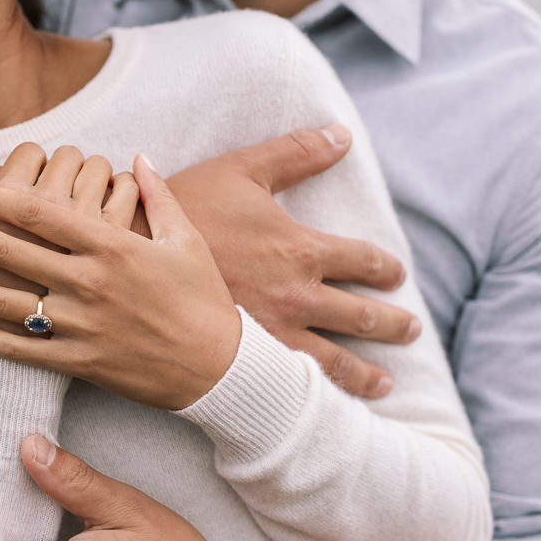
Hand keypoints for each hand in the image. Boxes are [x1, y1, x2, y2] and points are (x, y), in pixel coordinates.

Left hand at [0, 156, 243, 409]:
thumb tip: (135, 157)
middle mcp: (91, 284)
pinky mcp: (80, 362)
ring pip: (5, 302)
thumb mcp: (187, 240)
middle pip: (10, 252)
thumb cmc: (205, 299)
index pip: (39, 213)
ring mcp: (82, 326)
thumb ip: (157, 194)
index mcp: (113, 246)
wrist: (220, 368)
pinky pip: (21, 349)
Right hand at [166, 127, 421, 398]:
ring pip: (335, 363)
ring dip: (366, 374)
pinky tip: (327, 404)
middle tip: (409, 330)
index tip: (395, 275)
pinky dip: (320, 398)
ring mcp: (273, 336)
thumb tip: (341, 135)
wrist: (131, 258)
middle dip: (390, 325)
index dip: (383, 267)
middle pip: (361, 317)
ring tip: (385, 383)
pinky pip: (294, 385)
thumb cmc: (184, 209)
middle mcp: (297, 298)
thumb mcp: (241, 170)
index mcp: (301, 250)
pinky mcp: (245, 362)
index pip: (362, 261)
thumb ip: (296, 153)